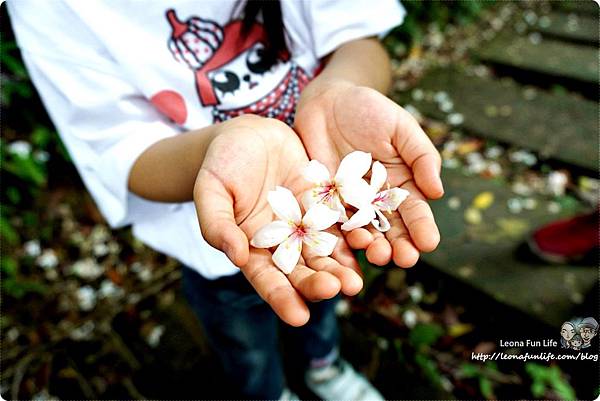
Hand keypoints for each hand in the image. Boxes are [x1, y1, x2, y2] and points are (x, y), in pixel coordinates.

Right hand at [194, 115, 361, 325]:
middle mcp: (282, 242)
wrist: (249, 134)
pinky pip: (342, 222)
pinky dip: (355, 235)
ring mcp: (306, 224)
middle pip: (302, 270)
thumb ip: (217, 225)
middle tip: (335, 291)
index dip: (282, 298)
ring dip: (342, 268)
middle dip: (318, 284)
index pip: (267, 279)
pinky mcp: (324, 204)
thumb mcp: (211, 191)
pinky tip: (369, 244)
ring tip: (355, 281)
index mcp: (252, 247)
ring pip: (326, 252)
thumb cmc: (221, 163)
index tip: (299, 318)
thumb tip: (236, 257)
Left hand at [295, 81, 442, 267]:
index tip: (428, 244)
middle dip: (399, 246)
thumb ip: (421, 157)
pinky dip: (339, 235)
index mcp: (402, 184)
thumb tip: (438, 193)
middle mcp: (377, 200)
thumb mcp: (401, 128)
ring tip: (378, 255)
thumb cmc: (370, 110)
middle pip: (391, 229)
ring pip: (362, 231)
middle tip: (405, 260)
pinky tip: (346, 245)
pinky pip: (331, 221)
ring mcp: (349, 202)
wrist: (328, 100)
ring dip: (371, 246)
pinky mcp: (324, 201)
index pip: (415, 212)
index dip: (422, 229)